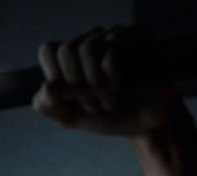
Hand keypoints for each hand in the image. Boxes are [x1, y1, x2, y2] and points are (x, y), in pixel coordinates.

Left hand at [31, 26, 182, 137]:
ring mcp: (112, 36)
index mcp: (72, 61)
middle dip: (75, 85)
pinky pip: (109, 47)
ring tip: (108, 100)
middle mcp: (91, 43)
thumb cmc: (111, 118)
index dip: (55, 77)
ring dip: (92, 82)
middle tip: (92, 107)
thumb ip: (51, 107)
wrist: (151, 121)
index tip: (68, 102)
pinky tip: (116, 88)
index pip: (48, 50)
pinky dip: (108, 75)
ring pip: (84, 47)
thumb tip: (45, 88)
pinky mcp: (133, 33)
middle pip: (65, 49)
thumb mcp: (74, 118)